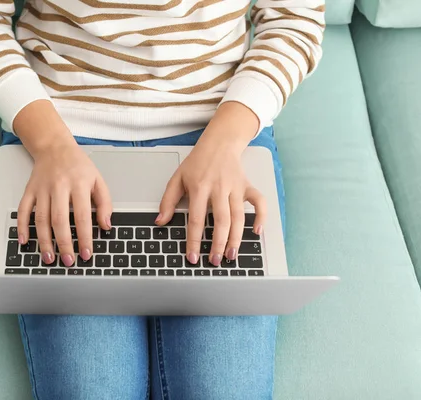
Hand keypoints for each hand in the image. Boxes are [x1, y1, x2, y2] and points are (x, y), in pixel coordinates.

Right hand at [13, 101, 112, 266]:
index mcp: (79, 183)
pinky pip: (23, 210)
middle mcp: (59, 186)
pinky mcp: (29, 190)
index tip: (86, 253)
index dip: (84, 237)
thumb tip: (106, 226)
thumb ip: (104, 203)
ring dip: (44, 240)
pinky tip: (25, 241)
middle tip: (68, 260)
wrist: (54, 146)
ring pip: (40, 218)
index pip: (82, 215)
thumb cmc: (78, 165)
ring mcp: (42, 188)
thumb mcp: (98, 179)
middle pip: (59, 219)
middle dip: (63, 243)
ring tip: (49, 258)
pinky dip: (22, 227)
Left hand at [157, 102, 265, 265]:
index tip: (193, 257)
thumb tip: (160, 222)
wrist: (219, 142)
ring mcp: (235, 187)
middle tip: (214, 260)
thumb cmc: (198, 162)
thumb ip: (167, 201)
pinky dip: (260, 217)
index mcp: (199, 187)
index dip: (193, 240)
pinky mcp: (247, 186)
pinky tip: (256, 231)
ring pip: (238, 216)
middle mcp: (218, 188)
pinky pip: (259, 202)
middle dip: (217, 243)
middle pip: (220, 221)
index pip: (195, 219)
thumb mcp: (177, 178)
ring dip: (236, 238)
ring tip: (230, 255)